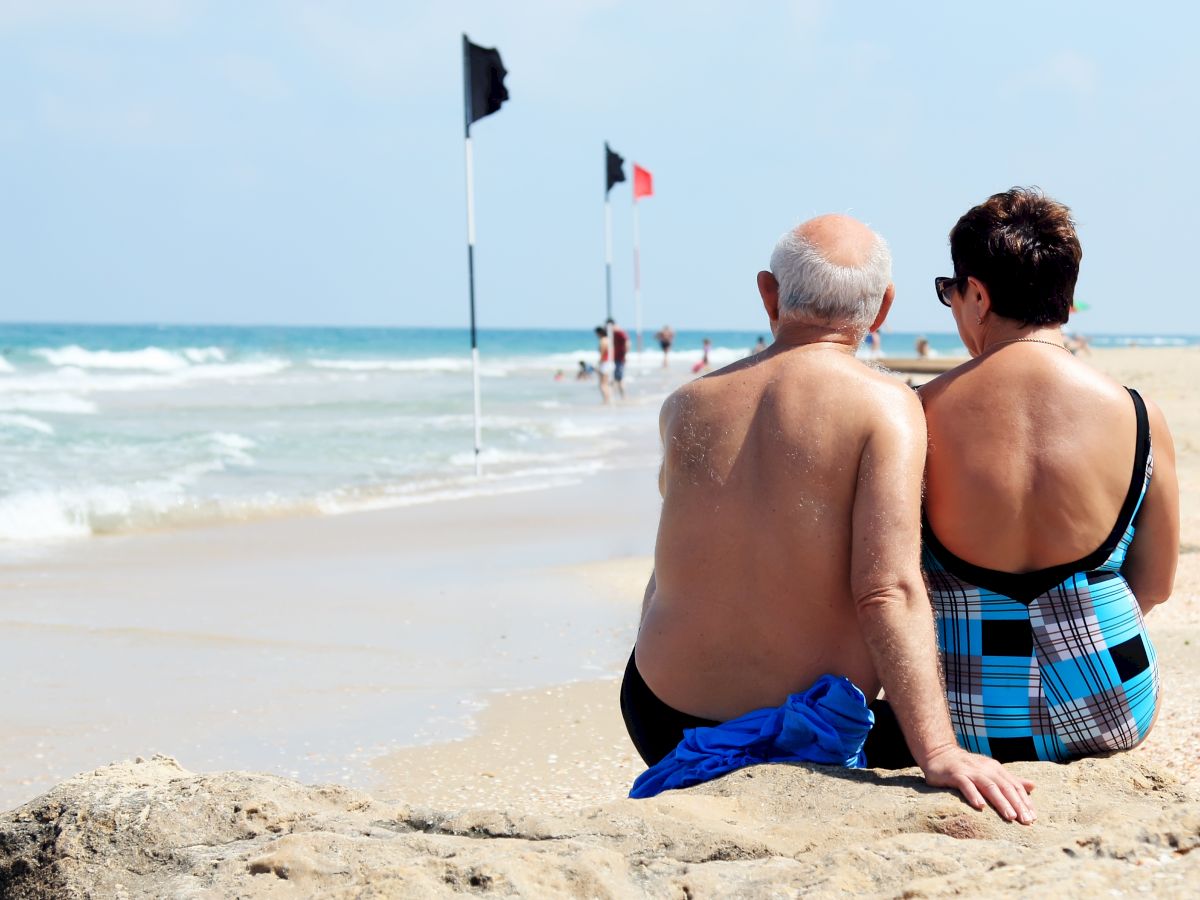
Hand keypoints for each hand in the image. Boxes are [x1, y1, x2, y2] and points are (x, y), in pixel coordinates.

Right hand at [920, 745, 1036, 824]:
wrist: (939, 753)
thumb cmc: (967, 766)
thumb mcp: (990, 771)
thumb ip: (1010, 780)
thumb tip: (1033, 786)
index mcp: (995, 769)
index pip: (1014, 786)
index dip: (1025, 801)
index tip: (1033, 818)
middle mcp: (985, 769)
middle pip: (1005, 787)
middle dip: (1017, 804)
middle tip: (1026, 821)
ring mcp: (970, 771)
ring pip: (989, 786)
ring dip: (1001, 802)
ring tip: (1010, 817)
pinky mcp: (955, 774)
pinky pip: (966, 785)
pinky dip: (974, 794)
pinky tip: (980, 806)